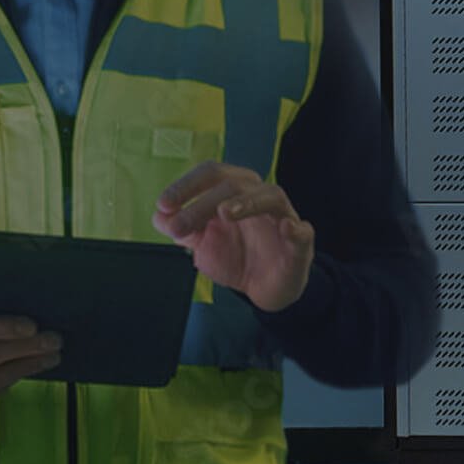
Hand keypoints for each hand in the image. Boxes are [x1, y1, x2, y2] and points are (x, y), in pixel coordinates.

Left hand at [152, 160, 314, 312]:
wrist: (265, 288)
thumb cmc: (236, 257)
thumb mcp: (202, 245)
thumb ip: (182, 229)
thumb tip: (160, 216)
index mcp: (235, 192)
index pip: (211, 174)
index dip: (185, 186)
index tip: (163, 205)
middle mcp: (259, 197)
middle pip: (234, 184)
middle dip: (202, 203)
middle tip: (179, 226)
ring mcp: (283, 218)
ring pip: (270, 196)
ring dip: (246, 202)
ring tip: (225, 213)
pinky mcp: (300, 243)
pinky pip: (303, 231)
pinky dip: (296, 229)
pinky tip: (287, 229)